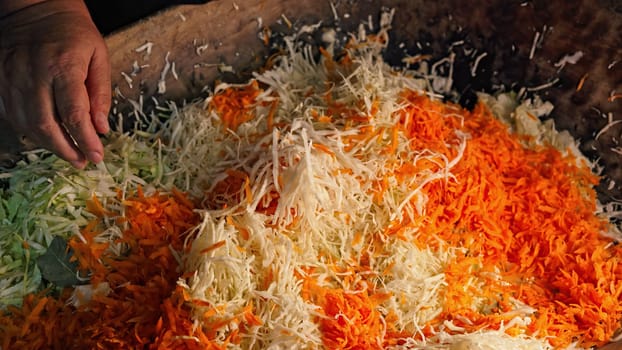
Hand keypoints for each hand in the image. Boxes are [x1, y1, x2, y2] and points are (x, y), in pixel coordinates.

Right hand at [0, 0, 110, 167]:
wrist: (36, 6)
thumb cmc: (74, 31)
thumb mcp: (99, 56)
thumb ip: (101, 93)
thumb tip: (101, 127)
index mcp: (63, 66)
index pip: (75, 114)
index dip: (85, 140)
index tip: (96, 156)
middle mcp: (34, 73)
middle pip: (46, 125)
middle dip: (65, 149)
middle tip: (81, 161)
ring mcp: (12, 76)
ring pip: (26, 123)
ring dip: (47, 144)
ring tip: (67, 151)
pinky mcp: (0, 78)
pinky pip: (11, 114)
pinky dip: (28, 130)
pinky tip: (45, 135)